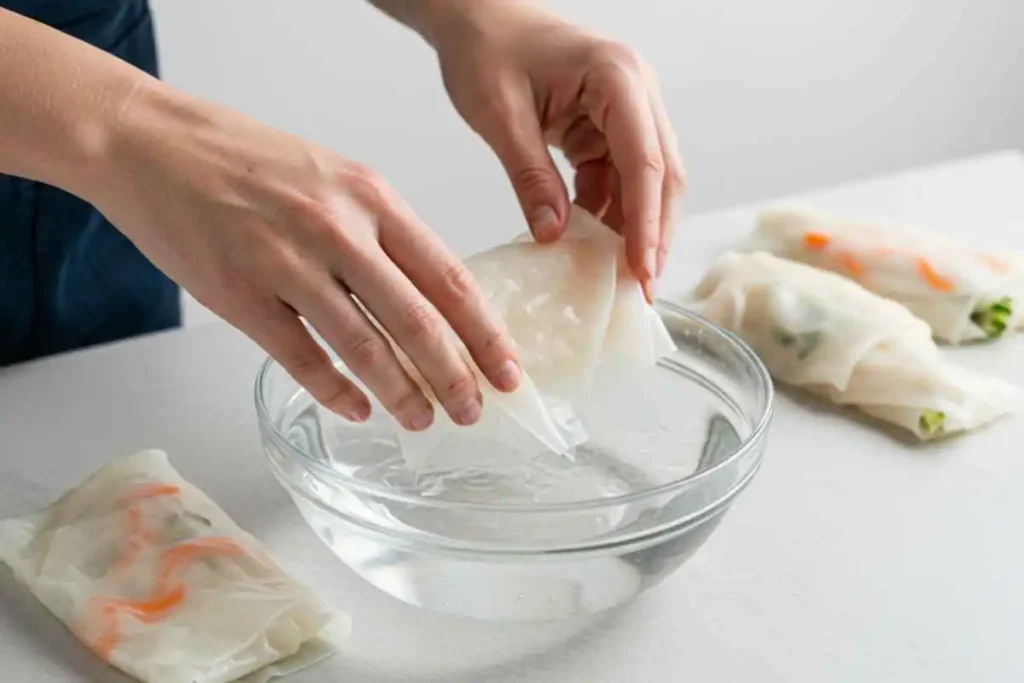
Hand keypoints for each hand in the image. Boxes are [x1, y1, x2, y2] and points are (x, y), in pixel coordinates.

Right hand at [89, 81, 521, 427]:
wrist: (152, 143)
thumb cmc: (247, 159)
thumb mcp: (334, 176)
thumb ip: (381, 231)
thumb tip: (427, 296)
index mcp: (371, 197)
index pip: (448, 276)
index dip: (485, 331)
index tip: (507, 369)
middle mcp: (336, 229)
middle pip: (416, 320)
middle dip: (455, 375)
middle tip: (474, 412)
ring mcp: (285, 262)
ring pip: (363, 346)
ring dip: (400, 392)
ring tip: (423, 420)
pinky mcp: (238, 295)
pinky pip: (300, 357)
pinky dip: (335, 391)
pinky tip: (357, 410)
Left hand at [430, 2, 685, 299]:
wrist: (478, 17)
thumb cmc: (486, 49)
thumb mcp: (500, 115)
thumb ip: (530, 176)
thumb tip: (555, 236)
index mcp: (617, 77)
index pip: (645, 160)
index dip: (646, 222)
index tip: (642, 270)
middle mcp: (635, 92)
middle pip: (661, 174)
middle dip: (653, 234)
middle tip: (642, 289)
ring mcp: (626, 110)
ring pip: (644, 181)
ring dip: (632, 228)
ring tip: (618, 279)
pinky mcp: (609, 126)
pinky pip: (617, 178)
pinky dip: (606, 212)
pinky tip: (591, 246)